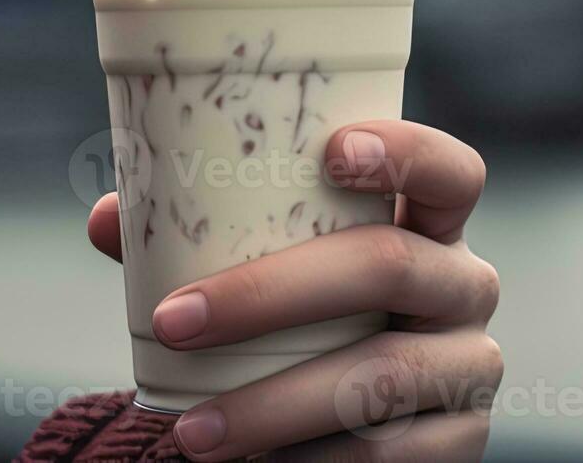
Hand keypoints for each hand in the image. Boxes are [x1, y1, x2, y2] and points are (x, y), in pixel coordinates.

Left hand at [86, 120, 501, 460]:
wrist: (349, 435)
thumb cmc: (307, 326)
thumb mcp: (268, 276)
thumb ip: (200, 240)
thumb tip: (112, 220)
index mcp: (428, 226)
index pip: (448, 172)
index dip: (404, 152)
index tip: (332, 150)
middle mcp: (465, 286)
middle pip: (390, 267)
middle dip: (270, 293)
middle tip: (176, 320)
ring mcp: (470, 367)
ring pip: (378, 376)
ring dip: (273, 404)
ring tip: (191, 432)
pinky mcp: (463, 441)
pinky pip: (386, 452)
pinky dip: (311, 461)